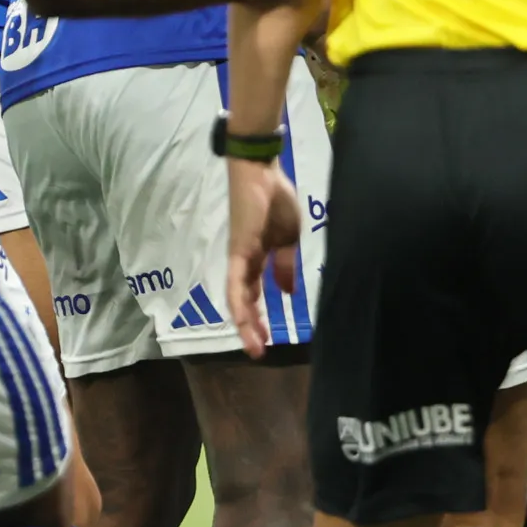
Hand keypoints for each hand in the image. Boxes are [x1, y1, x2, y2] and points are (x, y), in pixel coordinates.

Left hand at [227, 159, 304, 356]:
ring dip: (245, 324)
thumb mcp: (288, 238)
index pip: (254, 295)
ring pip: (238, 299)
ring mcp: (239, 258)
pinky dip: (241, 303)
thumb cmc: (276, 200)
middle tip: (259, 352)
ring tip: (255, 345)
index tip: (268, 339)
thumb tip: (287, 293)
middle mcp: (244, 263)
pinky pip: (238, 283)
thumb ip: (285, 265)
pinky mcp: (238, 252)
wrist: (261, 174)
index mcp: (258, 259)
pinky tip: (246, 319)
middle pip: (244, 302)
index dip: (258, 317)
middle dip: (251, 328)